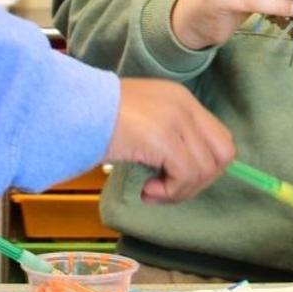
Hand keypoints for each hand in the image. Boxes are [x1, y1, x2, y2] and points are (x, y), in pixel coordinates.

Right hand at [105, 78, 234, 202]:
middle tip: (166, 190)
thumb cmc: (95, 121)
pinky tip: (146, 191)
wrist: (70, 110)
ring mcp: (177, 120)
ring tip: (151, 191)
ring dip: (179, 191)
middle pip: (222, 154)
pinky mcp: (165, 138)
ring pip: (205, 169)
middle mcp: (185, 105)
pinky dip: (170, 192)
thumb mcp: (141, 122)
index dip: (204, 167)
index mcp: (181, 99)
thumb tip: (184, 176)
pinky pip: (186, 176)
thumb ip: (167, 138)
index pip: (218, 138)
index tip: (174, 179)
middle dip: (198, 182)